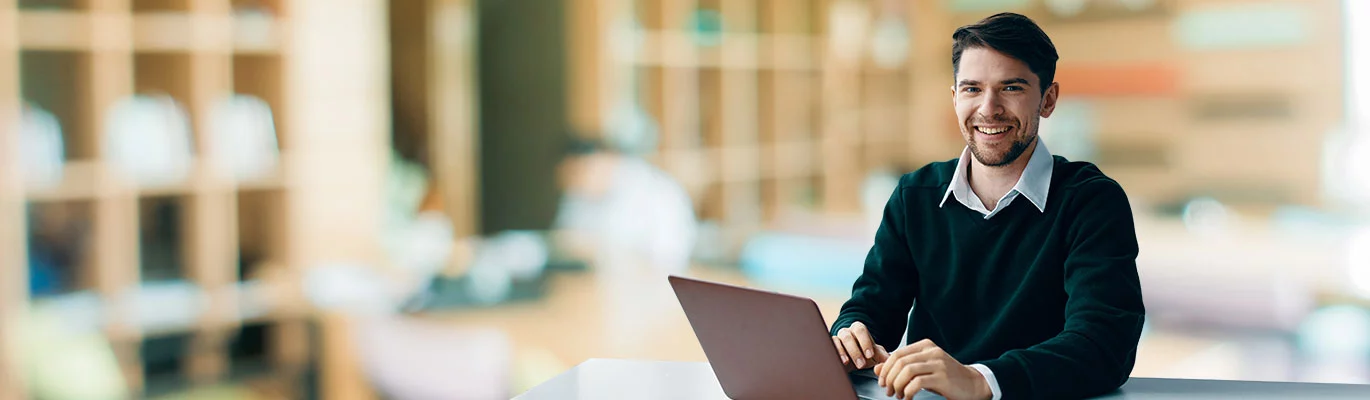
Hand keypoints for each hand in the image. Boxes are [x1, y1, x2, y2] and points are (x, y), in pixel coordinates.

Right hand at [832, 321, 887, 370]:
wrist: (853, 360)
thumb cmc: (864, 355)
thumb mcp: (874, 355)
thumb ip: (882, 356)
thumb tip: (890, 359)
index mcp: (858, 330)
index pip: (861, 330)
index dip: (865, 341)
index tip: (870, 355)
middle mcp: (847, 332)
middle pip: (848, 336)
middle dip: (855, 351)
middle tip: (861, 363)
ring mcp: (837, 338)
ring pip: (837, 340)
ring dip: (843, 352)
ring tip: (848, 363)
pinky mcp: (829, 346)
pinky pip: (829, 346)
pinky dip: (835, 353)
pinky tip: (840, 362)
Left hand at [874, 339, 990, 399]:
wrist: (973, 384)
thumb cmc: (946, 377)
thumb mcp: (922, 370)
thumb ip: (901, 368)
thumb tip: (877, 369)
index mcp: (925, 346)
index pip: (897, 354)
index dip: (885, 369)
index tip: (882, 381)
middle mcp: (932, 351)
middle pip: (899, 362)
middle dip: (889, 378)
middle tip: (888, 390)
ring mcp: (938, 363)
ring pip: (907, 371)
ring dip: (897, 385)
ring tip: (898, 395)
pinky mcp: (942, 377)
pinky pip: (917, 382)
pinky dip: (908, 392)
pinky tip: (908, 397)